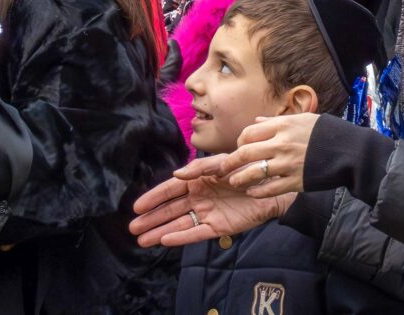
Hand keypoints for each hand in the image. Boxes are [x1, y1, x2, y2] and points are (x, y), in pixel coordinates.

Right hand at [129, 156, 291, 247]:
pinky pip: (196, 233)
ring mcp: (207, 213)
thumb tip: (176, 175)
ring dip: (160, 231)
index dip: (152, 198)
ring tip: (142, 240)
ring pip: (178, 224)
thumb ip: (198, 169)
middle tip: (132, 228)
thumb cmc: (245, 170)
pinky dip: (181, 237)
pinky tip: (165, 240)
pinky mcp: (219, 227)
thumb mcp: (220, 163)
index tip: (136, 207)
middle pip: (169, 210)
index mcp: (195, 181)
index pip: (168, 191)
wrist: (271, 187)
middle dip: (151, 219)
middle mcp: (197, 198)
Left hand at [216, 113, 319, 197]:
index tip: (239, 147)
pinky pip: (271, 188)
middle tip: (223, 168)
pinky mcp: (297, 181)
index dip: (240, 141)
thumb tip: (257, 121)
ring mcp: (288, 164)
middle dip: (230, 162)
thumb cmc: (327, 133)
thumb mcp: (302, 120)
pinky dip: (259, 191)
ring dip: (241, 177)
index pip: (249, 133)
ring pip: (255, 172)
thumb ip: (276, 121)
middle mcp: (282, 144)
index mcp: (282, 126)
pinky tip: (252, 192)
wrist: (352, 152)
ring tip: (234, 181)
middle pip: (246, 152)